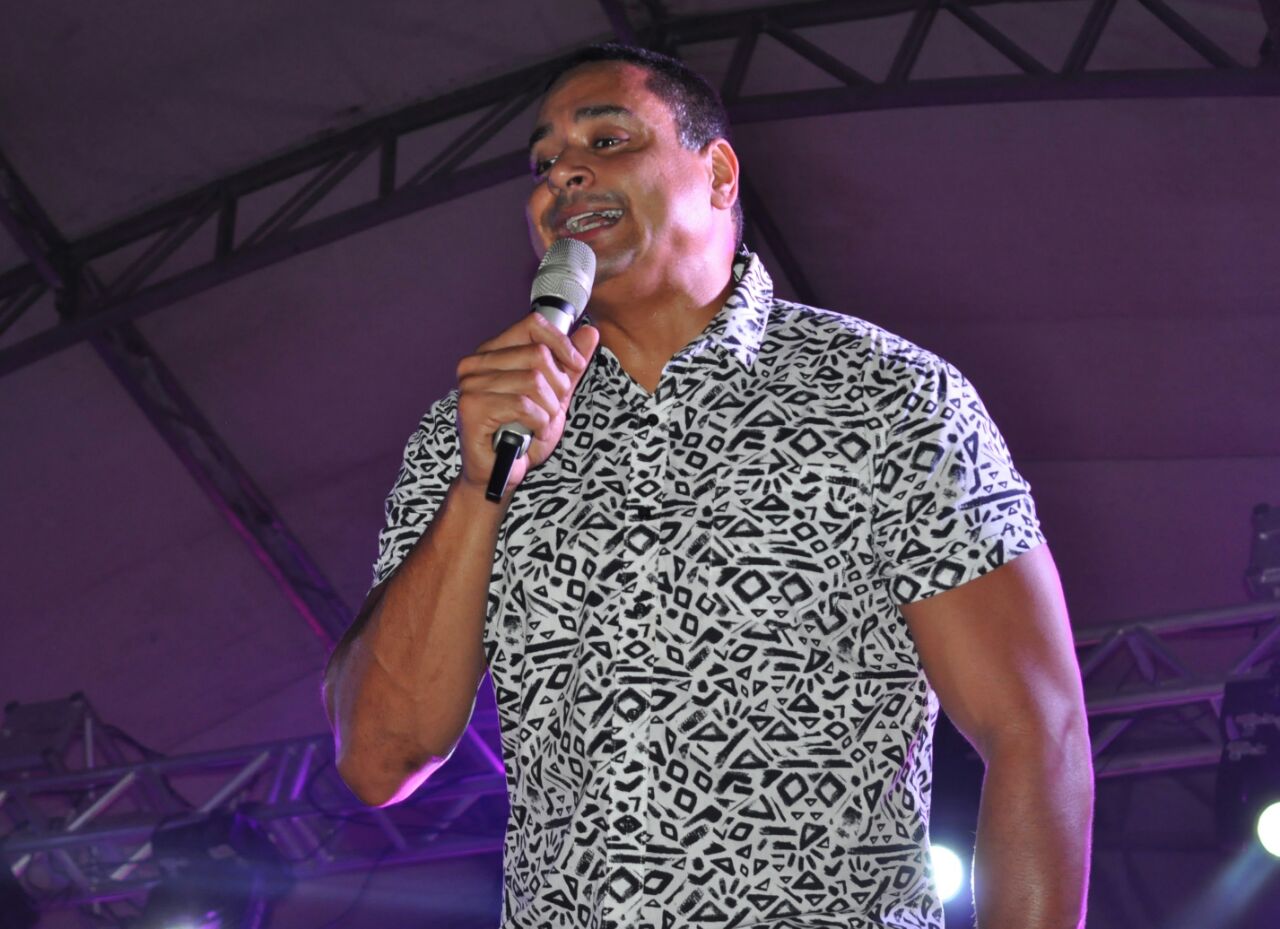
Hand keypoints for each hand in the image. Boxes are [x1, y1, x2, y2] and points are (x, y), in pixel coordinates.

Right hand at [454, 312, 599, 498]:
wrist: (499, 475)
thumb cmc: (522, 435)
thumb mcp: (555, 396)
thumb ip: (570, 365)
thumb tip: (589, 332)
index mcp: (492, 353)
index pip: (533, 325)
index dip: (562, 344)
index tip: (576, 366)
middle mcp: (476, 364)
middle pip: (538, 355)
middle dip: (557, 387)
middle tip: (551, 410)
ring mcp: (471, 385)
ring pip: (533, 381)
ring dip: (548, 410)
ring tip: (541, 425)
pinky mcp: (472, 407)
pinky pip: (523, 405)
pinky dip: (538, 423)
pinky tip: (531, 435)